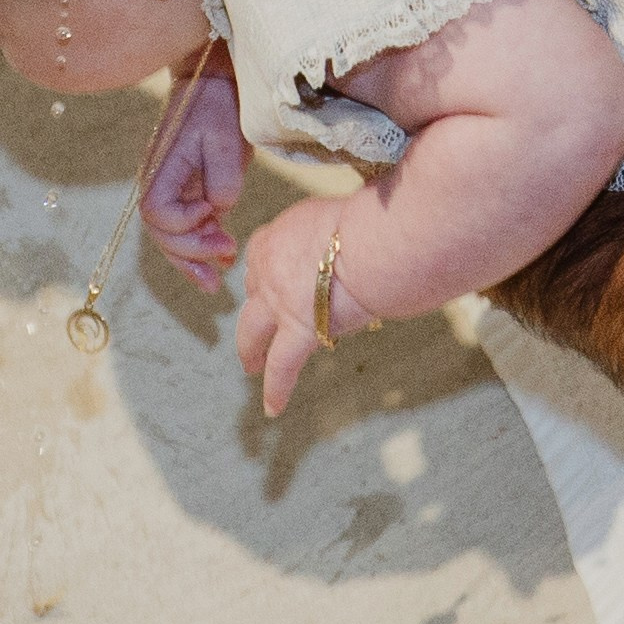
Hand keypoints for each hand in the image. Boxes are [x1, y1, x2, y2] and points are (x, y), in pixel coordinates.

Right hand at [137, 50, 246, 289]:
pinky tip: (221, 260)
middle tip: (226, 257)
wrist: (215, 80)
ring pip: (171, 236)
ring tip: (217, 281)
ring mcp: (171, 186)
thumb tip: (219, 210)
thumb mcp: (226, 140)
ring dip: (193, 259)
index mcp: (162, 167)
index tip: (213, 211)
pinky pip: (186, 225)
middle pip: (161, 232)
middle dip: (191, 254)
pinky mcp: (186, 189)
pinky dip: (200, 245)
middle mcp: (159, 181)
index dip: (183, 223)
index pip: (157, 213)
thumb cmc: (220, 106)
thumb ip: (222, 180)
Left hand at [235, 195, 373, 418]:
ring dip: (250, 349)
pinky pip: (280, 366)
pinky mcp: (298, 331)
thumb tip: (351, 240)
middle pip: (252, 294)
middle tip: (252, 327)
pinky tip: (272, 407)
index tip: (272, 282)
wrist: (374, 242)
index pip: (261, 258)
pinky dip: (276, 388)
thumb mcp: (338, 216)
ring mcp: (279, 301)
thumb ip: (331, 234)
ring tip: (249, 366)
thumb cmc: (371, 222)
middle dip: (252, 312)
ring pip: (252, 331)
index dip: (266, 274)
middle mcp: (269, 268)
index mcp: (279, 235)